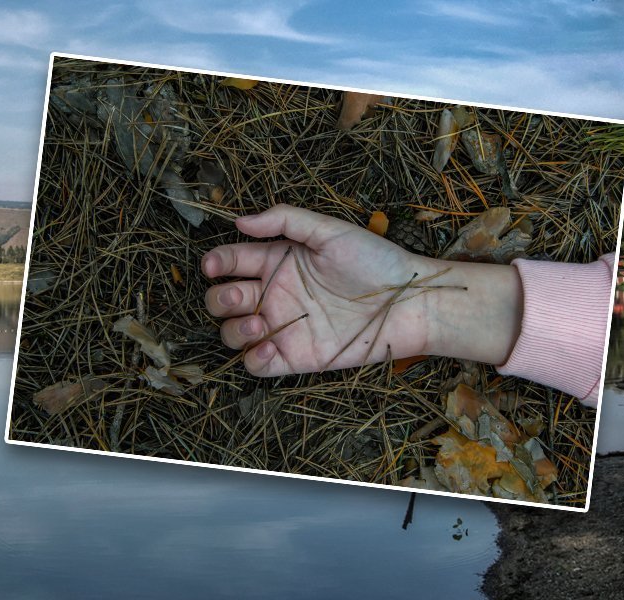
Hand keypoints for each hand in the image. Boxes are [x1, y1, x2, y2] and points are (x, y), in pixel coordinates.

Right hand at [202, 204, 522, 376]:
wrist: (410, 303)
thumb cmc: (376, 261)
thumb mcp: (331, 231)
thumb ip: (285, 220)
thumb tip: (240, 220)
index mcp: (277, 262)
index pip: (230, 261)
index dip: (215, 263)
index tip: (213, 266)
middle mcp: (274, 294)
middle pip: (222, 300)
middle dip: (219, 298)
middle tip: (240, 297)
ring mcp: (282, 327)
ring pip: (232, 333)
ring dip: (233, 329)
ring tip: (258, 322)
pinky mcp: (293, 357)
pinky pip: (256, 364)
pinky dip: (251, 358)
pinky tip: (269, 347)